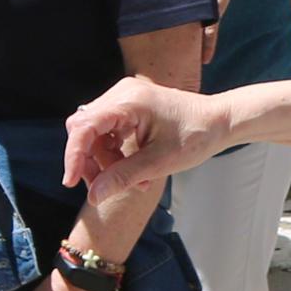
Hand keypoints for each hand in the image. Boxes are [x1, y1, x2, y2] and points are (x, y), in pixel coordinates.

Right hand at [62, 75, 230, 203]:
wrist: (220, 121)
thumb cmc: (196, 137)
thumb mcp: (159, 163)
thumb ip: (123, 177)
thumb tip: (93, 196)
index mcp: (129, 101)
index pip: (84, 126)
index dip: (73, 156)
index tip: (71, 182)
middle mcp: (122, 94)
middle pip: (85, 131)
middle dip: (91, 162)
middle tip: (108, 187)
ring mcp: (124, 98)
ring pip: (95, 134)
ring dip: (107, 162)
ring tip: (136, 182)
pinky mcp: (129, 107)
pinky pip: (108, 132)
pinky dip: (115, 153)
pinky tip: (136, 170)